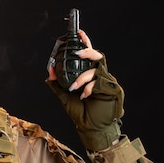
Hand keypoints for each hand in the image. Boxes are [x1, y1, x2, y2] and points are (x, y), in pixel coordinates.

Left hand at [46, 30, 124, 150]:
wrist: (91, 129)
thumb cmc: (82, 113)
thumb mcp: (65, 97)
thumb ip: (58, 84)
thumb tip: (49, 71)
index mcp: (91, 75)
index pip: (88, 56)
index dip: (85, 42)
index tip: (78, 33)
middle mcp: (100, 76)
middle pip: (98, 56)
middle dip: (88, 51)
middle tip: (78, 52)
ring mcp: (108, 82)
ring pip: (97, 69)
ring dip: (84, 77)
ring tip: (75, 87)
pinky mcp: (114, 90)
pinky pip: (102, 82)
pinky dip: (91, 87)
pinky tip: (85, 95)